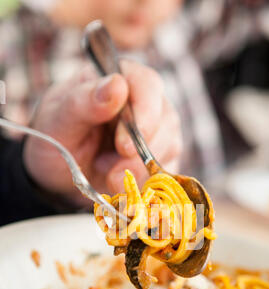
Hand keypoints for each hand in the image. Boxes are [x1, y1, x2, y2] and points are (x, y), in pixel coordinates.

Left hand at [24, 61, 181, 206]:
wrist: (57, 176)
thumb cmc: (55, 140)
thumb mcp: (58, 121)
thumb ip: (84, 101)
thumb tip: (117, 85)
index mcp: (117, 79)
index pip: (147, 85)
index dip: (143, 115)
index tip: (124, 147)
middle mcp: (143, 101)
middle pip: (165, 119)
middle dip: (140, 154)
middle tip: (111, 174)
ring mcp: (156, 130)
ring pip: (169, 147)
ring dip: (140, 171)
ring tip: (109, 178)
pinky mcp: (161, 158)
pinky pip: (167, 171)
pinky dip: (145, 183)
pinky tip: (122, 186)